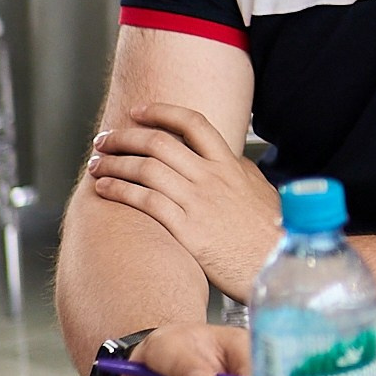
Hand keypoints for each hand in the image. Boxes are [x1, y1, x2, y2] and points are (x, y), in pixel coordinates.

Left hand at [87, 103, 279, 299]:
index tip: (138, 112)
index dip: (161, 112)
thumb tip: (230, 159)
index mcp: (230, 165)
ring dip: (115, 163)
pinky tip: (105, 189)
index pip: (193, 123)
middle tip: (105, 140)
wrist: (278, 264)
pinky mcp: (188, 230)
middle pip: (159, 143)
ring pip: (146, 169)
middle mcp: (212, 178)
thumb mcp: (261, 191)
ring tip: (97, 164)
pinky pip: (145, 202)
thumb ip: (241, 171)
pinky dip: (119, 190)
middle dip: (125, 137)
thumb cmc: (271, 233)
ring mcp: (199, 203)